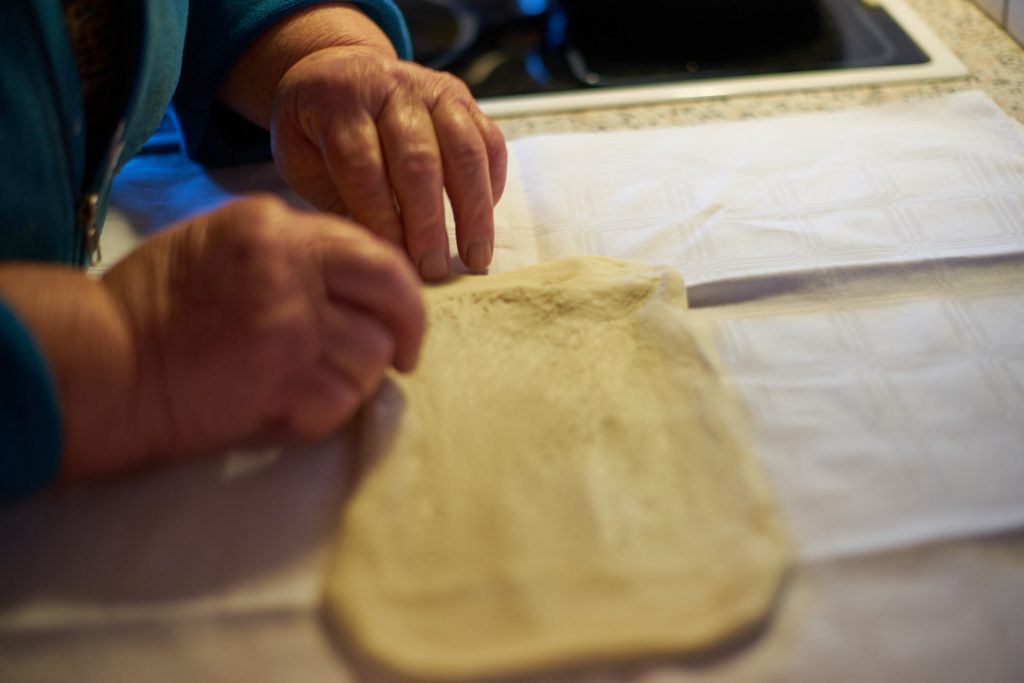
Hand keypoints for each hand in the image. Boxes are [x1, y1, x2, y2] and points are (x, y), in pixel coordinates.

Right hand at [2, 196, 424, 478]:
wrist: (103, 361)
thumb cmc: (151, 307)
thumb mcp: (216, 245)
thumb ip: (287, 254)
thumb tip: (348, 287)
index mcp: (273, 227)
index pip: (370, 250)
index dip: (399, 290)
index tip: (400, 318)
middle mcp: (290, 266)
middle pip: (393, 293)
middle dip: (408, 331)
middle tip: (403, 359)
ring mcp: (290, 322)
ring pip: (371, 355)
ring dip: (354, 381)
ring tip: (314, 387)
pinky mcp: (283, 378)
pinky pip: (341, 402)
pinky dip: (325, 415)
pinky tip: (291, 411)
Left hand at [269, 47, 507, 280]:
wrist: (339, 69)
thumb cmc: (318, 127)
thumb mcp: (302, 160)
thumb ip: (336, 200)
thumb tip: (378, 250)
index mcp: (339, 102)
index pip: (363, 165)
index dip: (380, 217)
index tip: (393, 258)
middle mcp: (390, 88)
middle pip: (418, 160)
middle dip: (428, 223)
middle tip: (433, 269)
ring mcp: (432, 89)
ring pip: (464, 152)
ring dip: (473, 211)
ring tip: (475, 256)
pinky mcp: (463, 98)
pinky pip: (490, 142)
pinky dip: (492, 185)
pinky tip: (484, 221)